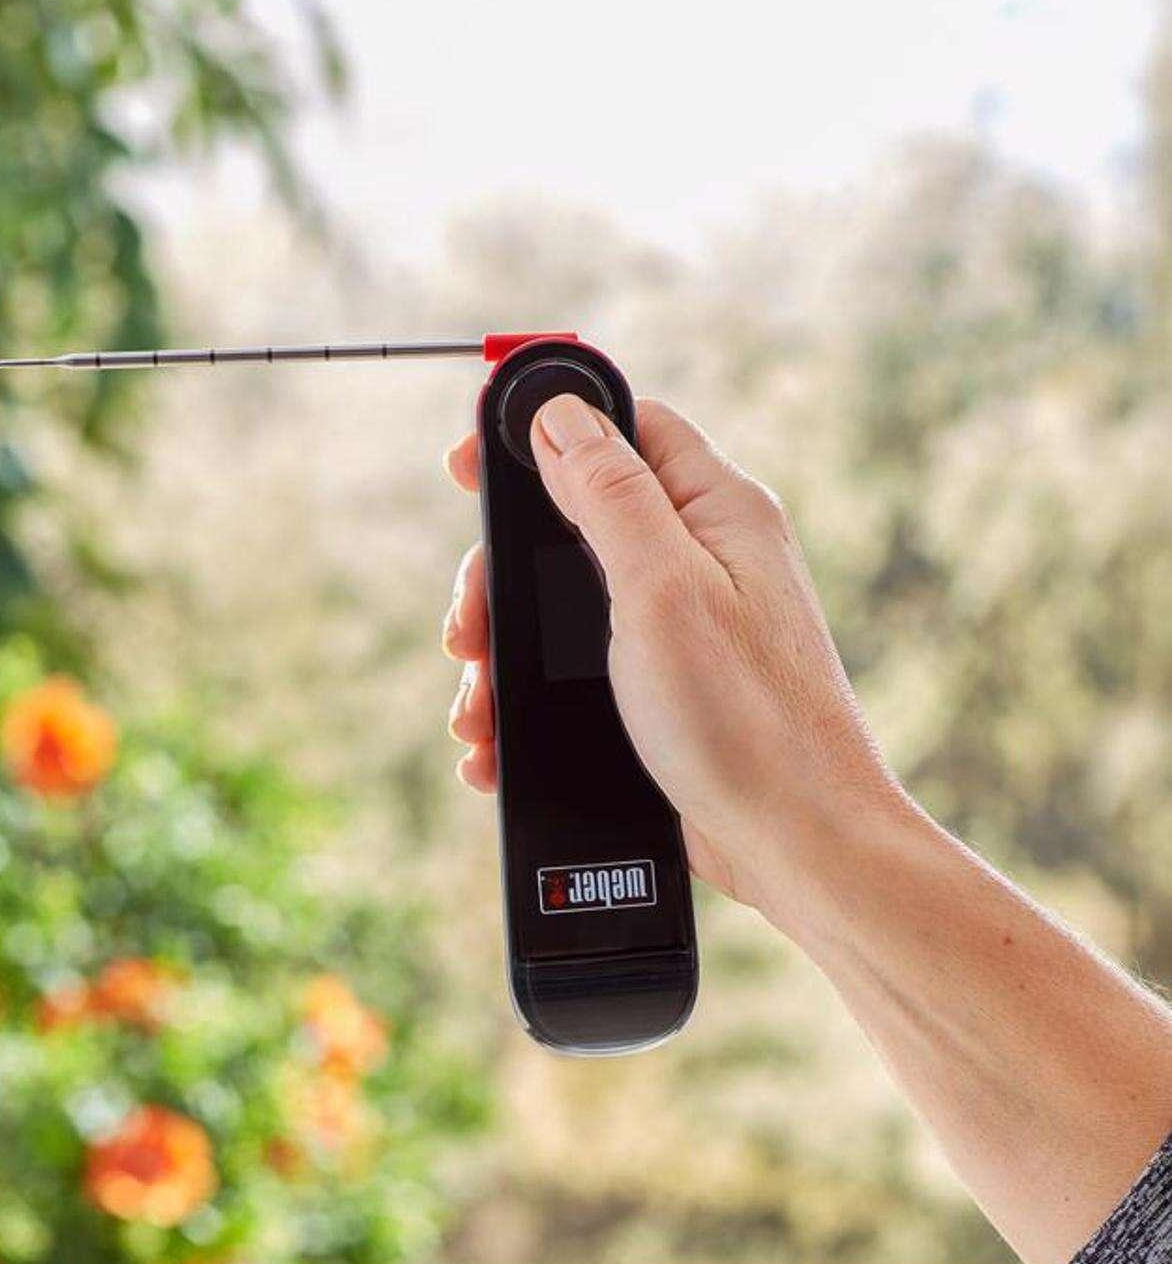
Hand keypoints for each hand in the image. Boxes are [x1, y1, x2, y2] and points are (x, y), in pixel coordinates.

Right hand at [442, 393, 904, 916]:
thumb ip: (609, 495)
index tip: (468, 466)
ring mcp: (679, 628)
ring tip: (475, 709)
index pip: (625, 428)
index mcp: (715, 511)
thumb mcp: (663, 589)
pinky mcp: (660, 691)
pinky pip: (574, 674)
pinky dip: (528, 704)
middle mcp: (700, 560)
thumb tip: (558, 415)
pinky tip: (497, 743)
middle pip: (569, 524)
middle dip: (501, 576)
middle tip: (465, 628)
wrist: (797, 848)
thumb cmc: (746, 719)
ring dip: (504, 653)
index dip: (543, 432)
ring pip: (559, 608)